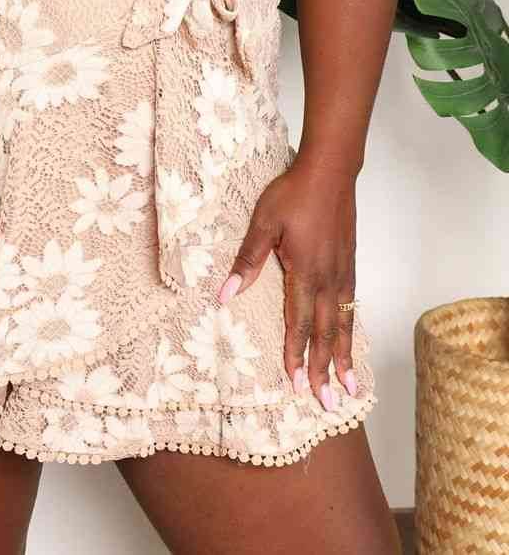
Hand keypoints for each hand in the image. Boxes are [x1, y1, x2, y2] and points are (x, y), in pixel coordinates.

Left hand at [215, 154, 361, 413]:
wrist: (330, 171)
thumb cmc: (293, 193)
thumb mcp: (263, 222)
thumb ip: (247, 260)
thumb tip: (224, 294)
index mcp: (304, 273)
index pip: (298, 324)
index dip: (296, 356)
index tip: (296, 386)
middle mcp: (327, 279)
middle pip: (325, 334)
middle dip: (325, 371)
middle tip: (328, 404)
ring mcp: (342, 273)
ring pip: (343, 324)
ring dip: (344, 357)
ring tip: (350, 387)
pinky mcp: (349, 263)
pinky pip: (351, 306)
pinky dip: (352, 330)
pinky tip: (351, 340)